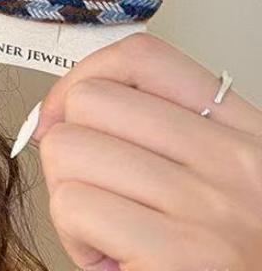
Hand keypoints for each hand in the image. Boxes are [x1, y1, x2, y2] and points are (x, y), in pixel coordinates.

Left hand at [29, 33, 261, 270]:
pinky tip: (111, 258)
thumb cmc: (240, 252)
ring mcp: (208, 209)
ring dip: (70, 194)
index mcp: (242, 132)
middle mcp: (231, 161)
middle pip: (89, 102)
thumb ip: (165, 132)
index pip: (143, 57)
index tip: (69, 110)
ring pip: (68, 150)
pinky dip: (75, 238)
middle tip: (97, 188)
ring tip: (108, 227)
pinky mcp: (180, 259)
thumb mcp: (227, 176)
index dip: (85, 75)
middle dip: (70, 145)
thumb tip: (65, 111)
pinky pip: (74, 207)